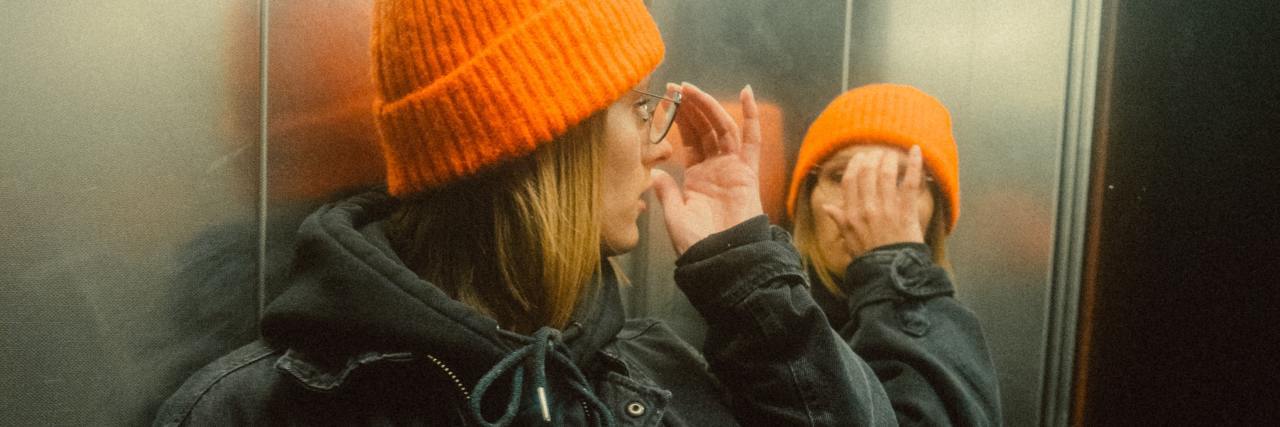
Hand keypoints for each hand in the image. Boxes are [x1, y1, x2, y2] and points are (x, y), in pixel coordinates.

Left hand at [652, 83, 762, 255]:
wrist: (720, 260)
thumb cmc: (697, 244)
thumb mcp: (674, 215)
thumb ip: (666, 192)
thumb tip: (655, 174)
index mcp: (697, 176)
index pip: (689, 139)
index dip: (679, 118)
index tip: (666, 99)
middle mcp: (716, 168)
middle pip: (705, 128)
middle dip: (691, 106)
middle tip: (675, 86)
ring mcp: (733, 167)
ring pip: (722, 128)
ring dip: (708, 106)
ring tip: (690, 88)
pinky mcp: (748, 171)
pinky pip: (752, 140)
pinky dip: (751, 116)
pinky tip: (746, 92)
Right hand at [820, 146, 925, 257]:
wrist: (889, 272)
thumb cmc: (869, 257)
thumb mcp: (848, 239)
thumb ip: (839, 219)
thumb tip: (826, 206)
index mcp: (851, 214)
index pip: (850, 181)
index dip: (855, 165)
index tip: (860, 157)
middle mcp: (867, 207)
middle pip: (867, 173)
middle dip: (872, 158)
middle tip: (877, 153)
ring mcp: (887, 208)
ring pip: (886, 174)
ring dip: (889, 159)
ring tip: (891, 153)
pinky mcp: (906, 210)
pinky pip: (909, 182)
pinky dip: (914, 164)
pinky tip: (916, 150)